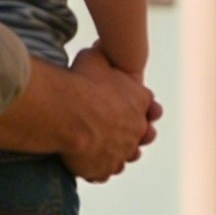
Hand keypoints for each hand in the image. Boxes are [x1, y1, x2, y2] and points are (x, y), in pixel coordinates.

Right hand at [62, 48, 157, 182]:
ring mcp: (123, 150)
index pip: (148, 102)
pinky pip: (107, 171)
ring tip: (103, 147)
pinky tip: (90, 162)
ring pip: (127, 155)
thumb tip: (101, 43)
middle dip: (132, 131)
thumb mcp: (92, 58)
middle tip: (115, 128)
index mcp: (139, 99)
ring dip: (119, 151)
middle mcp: (137, 127)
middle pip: (143, 133)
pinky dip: (100, 168)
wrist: (67, 115)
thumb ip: (101, 53)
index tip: (124, 104)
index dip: (137, 103)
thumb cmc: (80, 83)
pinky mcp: (106, 168)